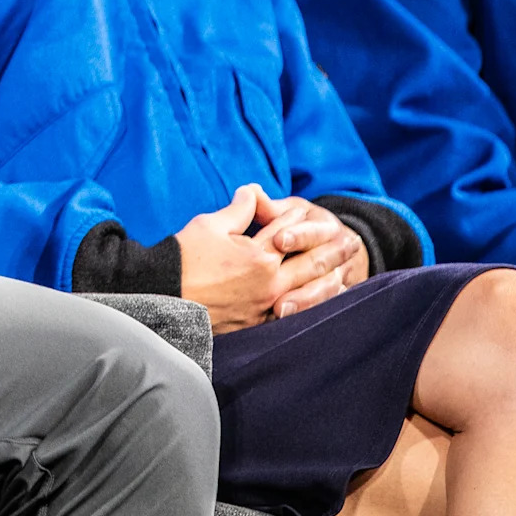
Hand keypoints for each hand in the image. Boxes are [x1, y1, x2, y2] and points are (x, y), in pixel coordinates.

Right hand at [176, 184, 362, 332]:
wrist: (163, 294)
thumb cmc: (183, 257)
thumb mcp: (209, 224)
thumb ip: (238, 210)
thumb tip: (252, 192)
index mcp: (259, 255)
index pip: (289, 233)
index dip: (303, 221)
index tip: (317, 214)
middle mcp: (269, 282)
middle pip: (310, 263)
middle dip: (333, 250)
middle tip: (352, 243)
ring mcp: (265, 305)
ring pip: (309, 292)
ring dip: (330, 280)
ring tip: (345, 272)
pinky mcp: (256, 323)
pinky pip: (292, 315)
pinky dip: (310, 305)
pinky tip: (319, 302)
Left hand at [255, 193, 368, 316]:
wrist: (336, 244)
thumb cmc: (298, 224)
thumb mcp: (288, 211)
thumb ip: (269, 206)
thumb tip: (250, 192)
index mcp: (325, 226)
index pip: (314, 230)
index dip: (298, 234)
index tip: (278, 239)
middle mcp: (337, 251)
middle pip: (321, 264)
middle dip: (300, 272)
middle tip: (276, 276)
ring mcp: (337, 276)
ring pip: (326, 290)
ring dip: (305, 300)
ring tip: (279, 309)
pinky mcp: (332, 295)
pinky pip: (326, 308)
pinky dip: (310, 315)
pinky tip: (289, 323)